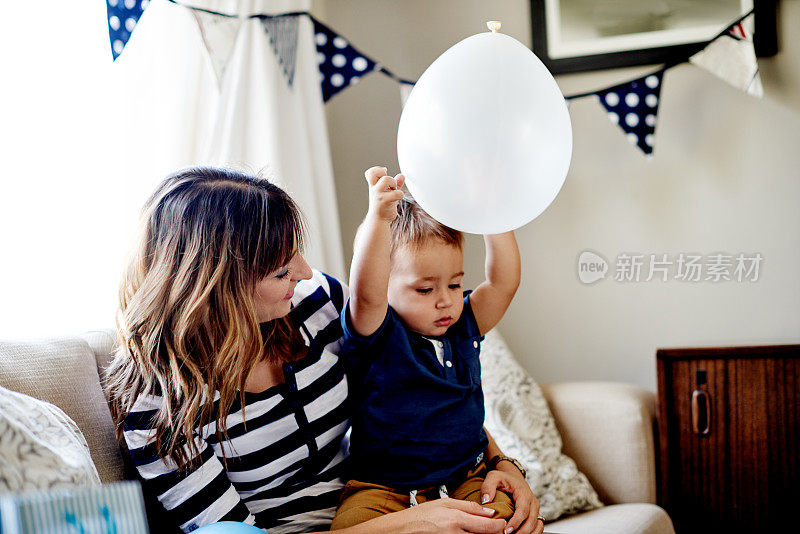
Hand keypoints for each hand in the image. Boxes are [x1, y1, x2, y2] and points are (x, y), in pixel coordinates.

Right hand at [364, 166, 404, 221]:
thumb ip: (395, 184)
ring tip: (394, 189)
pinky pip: (396, 193)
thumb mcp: (389, 193)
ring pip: (386, 179)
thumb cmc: (384, 206)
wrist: (379, 220)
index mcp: (374, 186)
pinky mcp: (384, 201)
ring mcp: (378, 195)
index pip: (370, 172)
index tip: (384, 174)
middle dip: (385, 174)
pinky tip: (398, 197)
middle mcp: (374, 189)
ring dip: (393, 183)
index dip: (377, 170)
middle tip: (390, 183)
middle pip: (375, 173)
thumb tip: (402, 175)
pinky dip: (400, 194)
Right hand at [391, 498, 507, 533]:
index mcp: (456, 519)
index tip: (503, 522)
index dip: (499, 525)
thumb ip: (468, 506)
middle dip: (495, 532)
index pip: (487, 526)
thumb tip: (489, 511)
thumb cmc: (423, 514)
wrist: (404, 529)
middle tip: (497, 527)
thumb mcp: (445, 503)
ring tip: (485, 530)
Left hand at [480, 467, 542, 533]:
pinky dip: (531, 533)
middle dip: (522, 532)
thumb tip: (486, 501)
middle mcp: (533, 502)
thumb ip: (488, 486)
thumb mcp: (494, 477)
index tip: (506, 531)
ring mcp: (535, 509)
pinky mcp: (535, 515)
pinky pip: (538, 527)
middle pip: (532, 521)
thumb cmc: (504, 478)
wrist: (513, 478)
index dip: (516, 522)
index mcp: (524, 493)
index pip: (523, 510)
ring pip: (537, 526)